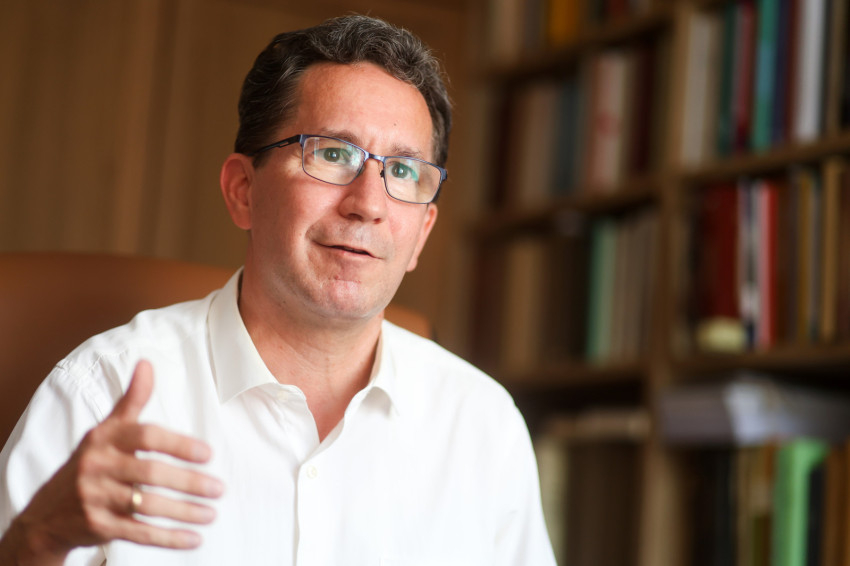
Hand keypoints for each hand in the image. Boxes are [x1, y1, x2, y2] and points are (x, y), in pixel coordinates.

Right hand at [0, 360, 223, 564]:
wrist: (47, 513)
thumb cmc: (90, 464)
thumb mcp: (105, 430)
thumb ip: (131, 401)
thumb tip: (147, 363)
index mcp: (103, 439)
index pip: (145, 437)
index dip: (178, 444)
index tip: (208, 454)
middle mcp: (97, 467)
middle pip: (150, 474)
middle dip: (189, 483)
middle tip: (219, 488)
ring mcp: (95, 498)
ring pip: (147, 505)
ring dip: (184, 512)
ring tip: (212, 514)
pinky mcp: (97, 526)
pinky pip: (138, 532)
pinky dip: (168, 538)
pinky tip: (194, 539)